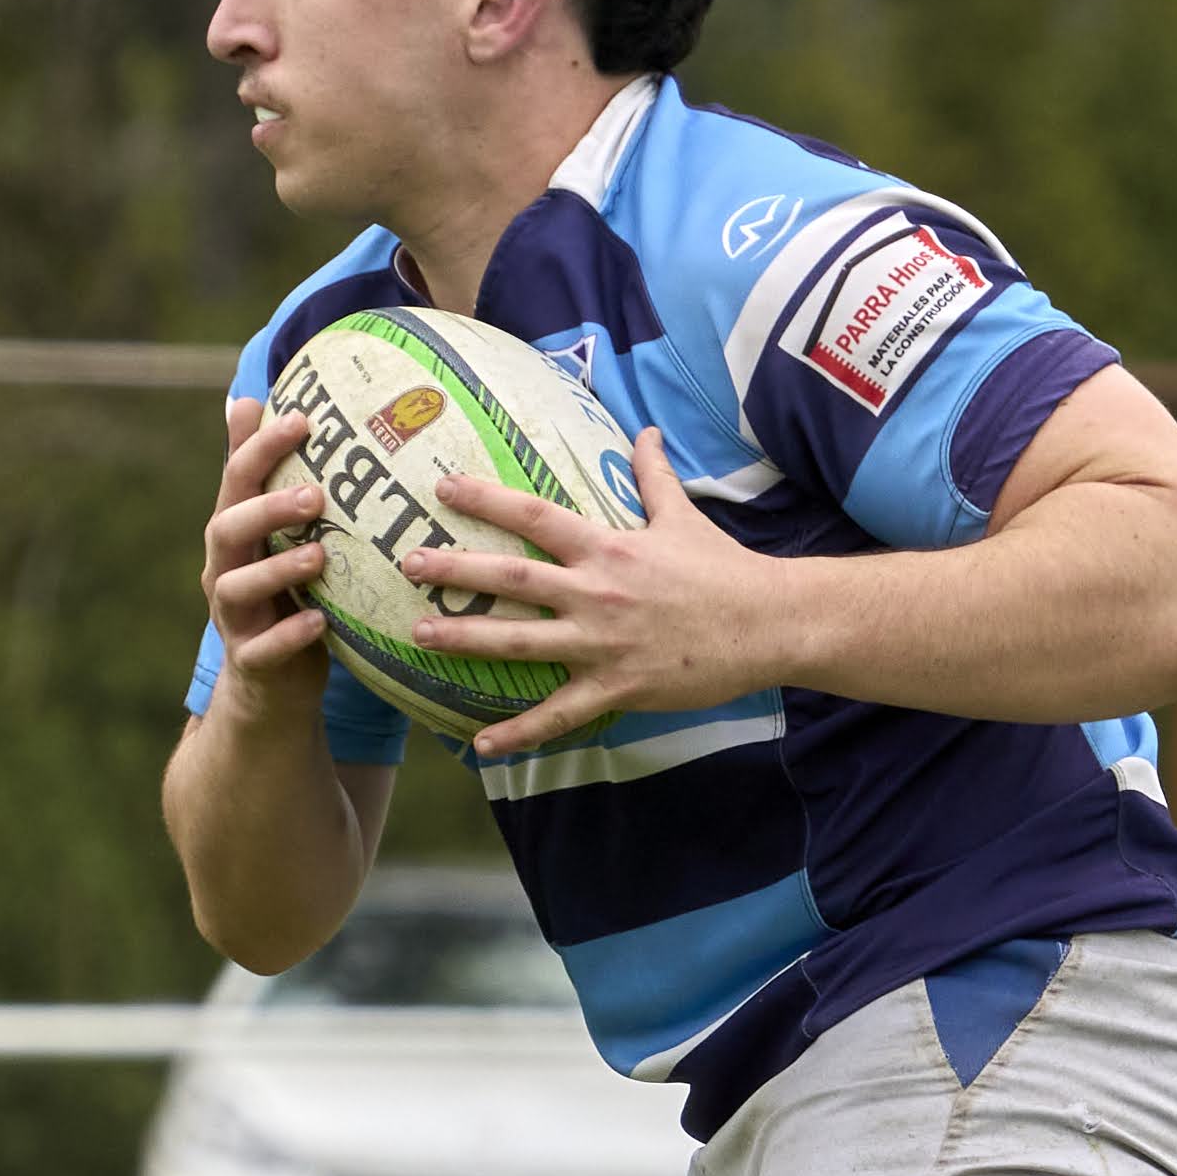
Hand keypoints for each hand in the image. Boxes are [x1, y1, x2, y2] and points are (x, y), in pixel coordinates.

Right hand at [196, 396, 334, 708]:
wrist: (270, 683)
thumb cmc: (279, 593)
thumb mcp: (267, 533)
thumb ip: (256, 473)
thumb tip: (241, 399)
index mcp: (232, 531)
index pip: (238, 479)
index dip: (262, 447)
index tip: (304, 420)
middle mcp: (224, 568)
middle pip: (226, 528)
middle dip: (267, 508)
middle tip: (316, 494)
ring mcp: (234, 617)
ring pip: (237, 589)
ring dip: (277, 570)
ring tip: (319, 555)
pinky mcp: (252, 660)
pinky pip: (262, 649)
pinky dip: (289, 634)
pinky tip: (320, 622)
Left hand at [407, 429, 781, 758]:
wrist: (767, 624)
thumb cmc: (724, 570)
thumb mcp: (683, 516)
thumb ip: (653, 475)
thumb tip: (645, 432)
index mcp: (606, 548)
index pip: (534, 516)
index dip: (486, 499)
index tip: (443, 488)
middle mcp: (594, 592)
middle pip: (510, 578)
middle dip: (455, 570)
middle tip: (409, 564)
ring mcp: (601, 643)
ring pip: (520, 642)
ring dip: (466, 640)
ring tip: (419, 636)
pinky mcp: (616, 686)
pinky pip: (558, 713)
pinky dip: (520, 731)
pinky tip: (481, 744)